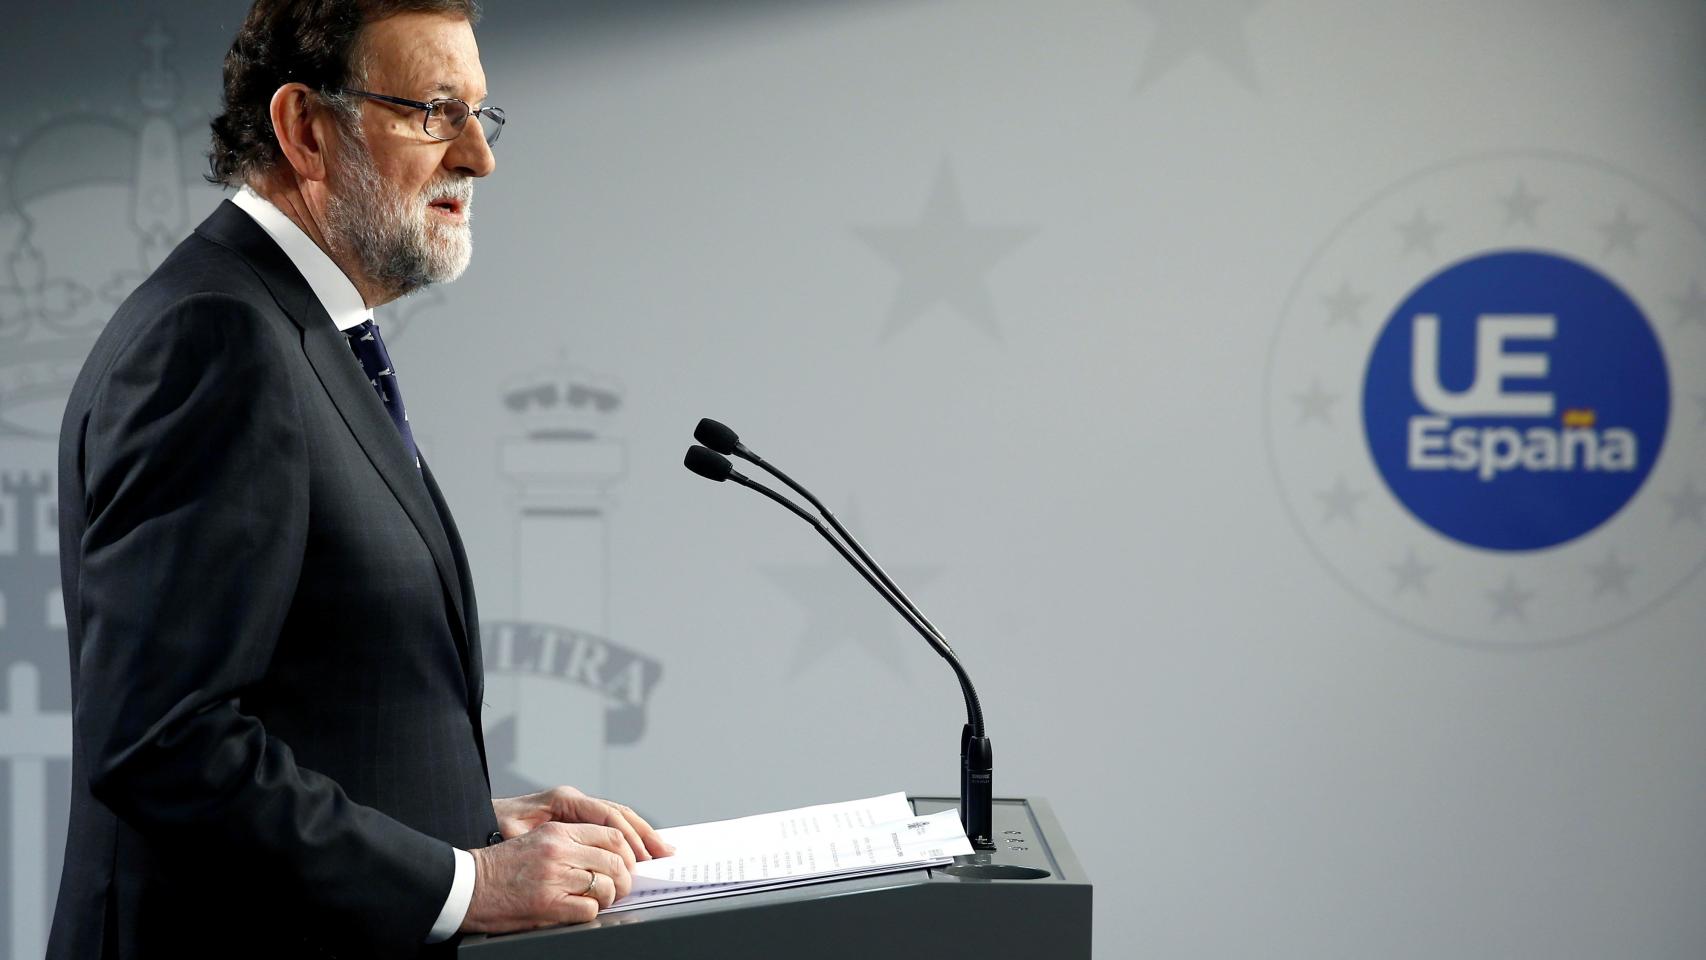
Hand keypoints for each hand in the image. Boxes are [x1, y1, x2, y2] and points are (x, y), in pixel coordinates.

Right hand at [460, 821, 633, 932]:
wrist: (467, 886)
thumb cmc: (500, 867)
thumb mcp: (536, 840)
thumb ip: (570, 843)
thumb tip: (607, 855)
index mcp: (557, 832)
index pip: (611, 834)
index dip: (628, 851)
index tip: (631, 863)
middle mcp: (559, 851)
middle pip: (615, 860)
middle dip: (625, 877)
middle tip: (621, 887)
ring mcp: (554, 877)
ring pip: (605, 885)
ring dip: (609, 897)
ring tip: (601, 900)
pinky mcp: (548, 904)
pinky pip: (589, 909)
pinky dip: (591, 912)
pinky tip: (581, 910)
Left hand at [492, 786, 674, 861]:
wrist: (487, 821)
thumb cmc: (496, 826)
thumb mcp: (513, 831)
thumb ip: (539, 838)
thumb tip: (565, 848)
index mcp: (564, 799)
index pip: (605, 814)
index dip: (627, 835)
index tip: (641, 854)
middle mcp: (575, 800)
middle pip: (619, 813)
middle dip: (643, 833)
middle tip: (663, 853)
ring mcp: (578, 809)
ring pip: (619, 818)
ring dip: (641, 834)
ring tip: (661, 850)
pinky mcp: (578, 819)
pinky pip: (610, 825)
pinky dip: (629, 836)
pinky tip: (641, 849)